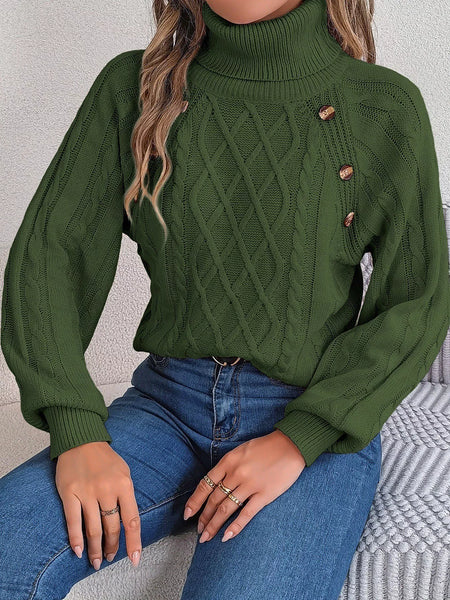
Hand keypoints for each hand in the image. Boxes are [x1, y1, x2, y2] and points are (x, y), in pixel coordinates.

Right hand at [55, 441, 141, 569]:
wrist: (81, 440)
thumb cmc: (104, 459)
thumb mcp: (124, 472)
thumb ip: (126, 496)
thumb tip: (128, 524)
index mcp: (124, 484)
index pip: (132, 520)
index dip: (134, 542)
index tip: (134, 559)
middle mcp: (107, 489)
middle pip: (112, 527)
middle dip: (112, 547)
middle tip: (109, 557)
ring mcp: (87, 492)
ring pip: (93, 529)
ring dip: (95, 549)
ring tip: (96, 560)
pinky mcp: (69, 493)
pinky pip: (73, 522)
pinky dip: (76, 539)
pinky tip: (78, 551)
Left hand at [183, 430, 305, 542]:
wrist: (290, 445)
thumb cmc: (265, 447)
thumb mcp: (240, 450)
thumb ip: (227, 466)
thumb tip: (215, 484)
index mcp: (228, 461)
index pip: (205, 484)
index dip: (195, 501)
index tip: (187, 514)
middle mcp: (236, 473)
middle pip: (214, 499)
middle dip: (204, 517)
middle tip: (199, 531)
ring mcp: (250, 485)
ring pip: (226, 509)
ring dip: (214, 525)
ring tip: (207, 537)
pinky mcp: (264, 494)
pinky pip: (246, 514)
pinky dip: (235, 527)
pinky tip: (226, 537)